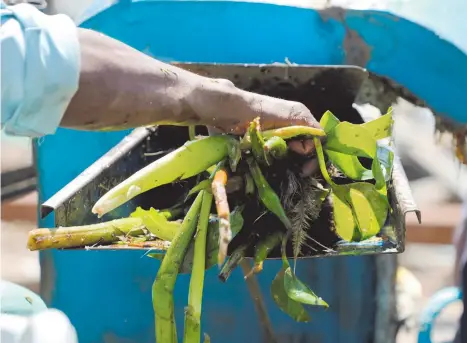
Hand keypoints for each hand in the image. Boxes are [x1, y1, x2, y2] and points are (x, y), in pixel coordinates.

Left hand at [62, 29, 319, 156]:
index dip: (306, 134)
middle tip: (302, 174)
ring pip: (251, 134)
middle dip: (293, 147)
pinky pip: (225, 141)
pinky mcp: (188, 125)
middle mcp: (224, 104)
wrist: (85, 80)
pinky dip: (241, 157)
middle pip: (272, 124)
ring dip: (270, 154)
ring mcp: (206, 114)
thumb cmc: (130, 84)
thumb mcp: (186, 97)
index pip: (284, 113)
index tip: (317, 160)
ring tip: (281, 176)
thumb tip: (282, 119)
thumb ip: (232, 106)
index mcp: (230, 98)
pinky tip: (239, 169)